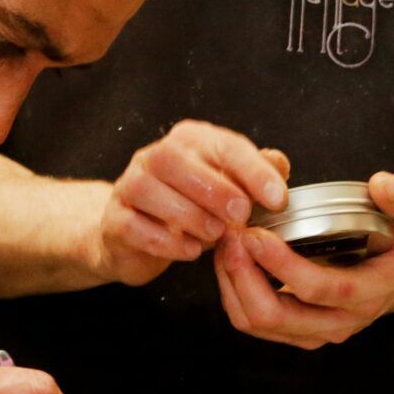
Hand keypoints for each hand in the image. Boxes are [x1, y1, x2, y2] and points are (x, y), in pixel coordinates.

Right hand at [91, 121, 289, 287]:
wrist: (136, 235)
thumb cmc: (189, 208)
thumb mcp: (227, 189)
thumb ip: (254, 175)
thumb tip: (278, 163)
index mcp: (189, 142)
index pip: (222, 145)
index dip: (254, 171)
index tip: (278, 198)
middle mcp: (153, 157)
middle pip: (173, 158)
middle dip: (214, 188)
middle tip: (241, 215)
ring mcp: (128, 186)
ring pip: (148, 189)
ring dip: (188, 214)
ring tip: (215, 234)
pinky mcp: (114, 219)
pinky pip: (133, 225)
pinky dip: (165, 240)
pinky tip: (191, 251)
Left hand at [210, 172, 393, 349]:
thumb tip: (381, 185)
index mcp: (367, 295)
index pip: (318, 289)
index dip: (282, 265)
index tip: (255, 234)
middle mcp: (338, 324)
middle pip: (276, 315)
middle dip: (245, 275)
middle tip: (232, 236)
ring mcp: (314, 334)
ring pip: (256, 323)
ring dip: (233, 283)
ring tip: (227, 244)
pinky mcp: (294, 334)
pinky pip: (251, 323)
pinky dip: (233, 292)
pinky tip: (231, 259)